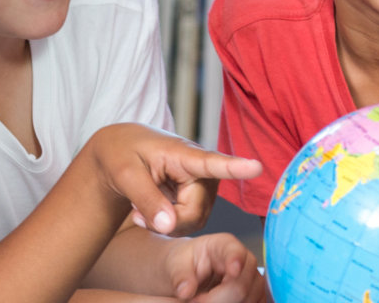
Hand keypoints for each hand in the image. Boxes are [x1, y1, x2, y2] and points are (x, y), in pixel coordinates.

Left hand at [85, 123, 262, 236]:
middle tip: (136, 215)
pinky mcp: (201, 200)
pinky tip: (153, 211)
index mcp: (184, 154)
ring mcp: (204, 188)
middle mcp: (203, 171)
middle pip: (195, 212)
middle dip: (166, 221)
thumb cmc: (123, 153)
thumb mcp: (124, 174)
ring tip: (141, 209)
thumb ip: (146, 199)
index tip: (256, 166)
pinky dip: (168, 225)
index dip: (235, 167)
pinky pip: (190, 224)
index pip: (212, 163)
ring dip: (165, 224)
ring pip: (194, 222)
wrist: (122, 152)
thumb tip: (169, 226)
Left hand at [163, 233, 269, 302]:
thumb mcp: (175, 265)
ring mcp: (252, 278)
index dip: (236, 261)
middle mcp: (244, 259)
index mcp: (223, 245)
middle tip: (195, 301)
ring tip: (203, 301)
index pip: (235, 251)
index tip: (232, 271)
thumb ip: (180, 276)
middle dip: (220, 298)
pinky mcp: (254, 294)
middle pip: (244, 283)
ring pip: (252, 297)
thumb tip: (185, 291)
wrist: (186, 273)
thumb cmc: (182, 263)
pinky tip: (220, 302)